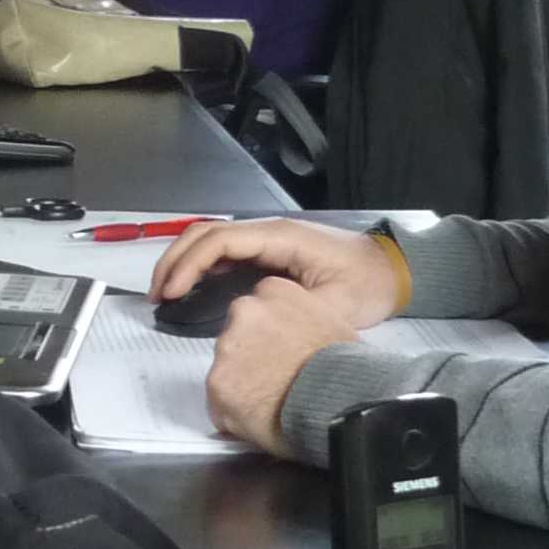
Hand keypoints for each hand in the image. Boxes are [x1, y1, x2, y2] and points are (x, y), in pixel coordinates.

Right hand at [151, 217, 403, 327]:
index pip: (220, 241)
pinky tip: (189, 289)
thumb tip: (248, 317)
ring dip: (183, 261)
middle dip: (174, 261)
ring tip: (164, 293)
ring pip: (211, 239)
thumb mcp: (333, 304)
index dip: (189, 265)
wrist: (393, 271)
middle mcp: (269, 231)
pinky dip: (200, 267)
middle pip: (205, 233)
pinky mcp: (269, 252)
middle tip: (155, 296)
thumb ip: (290, 308)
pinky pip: (225, 253)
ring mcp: (267, 239)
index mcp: (280, 237)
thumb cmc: (367, 285)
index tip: (171, 293)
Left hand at [204, 278, 360, 456]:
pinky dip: (234, 412)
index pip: (256, 306)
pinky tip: (260, 417)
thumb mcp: (331, 321)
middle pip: (236, 334)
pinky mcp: (217, 383)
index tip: (277, 348)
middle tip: (273, 376)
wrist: (339, 403)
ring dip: (240, 382)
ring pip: (225, 367)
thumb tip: (291, 333)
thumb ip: (299, 318)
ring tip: (272, 400)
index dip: (266, 332)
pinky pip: (219, 400)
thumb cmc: (344, 367)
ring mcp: (227, 347)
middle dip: (249, 355)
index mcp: (273, 291)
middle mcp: (245, 312)